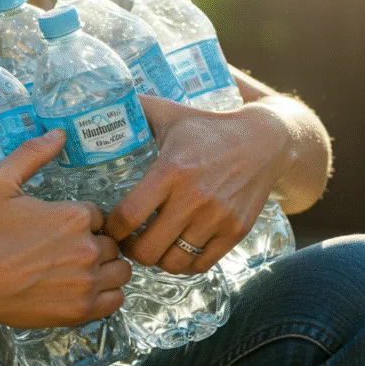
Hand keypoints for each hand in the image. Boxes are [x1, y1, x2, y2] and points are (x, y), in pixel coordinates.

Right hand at [0, 129, 131, 328]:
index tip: (60, 229)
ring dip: (106, 268)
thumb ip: (32, 154)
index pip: (99, 215)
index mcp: (74, 215)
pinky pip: (116, 300)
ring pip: (121, 270)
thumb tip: (60, 132)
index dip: (82, 221)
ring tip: (78, 270)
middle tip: (64, 251)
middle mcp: (87, 248)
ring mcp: (87, 282)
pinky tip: (84, 288)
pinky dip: (106, 294)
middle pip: (113, 242)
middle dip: (94, 243)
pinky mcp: (81, 310)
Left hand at [103, 95, 292, 274]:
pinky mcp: (236, 231)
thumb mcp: (170, 113)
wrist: (263, 141)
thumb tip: (101, 100)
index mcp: (171, 170)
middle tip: (127, 242)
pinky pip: (201, 265)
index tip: (108, 226)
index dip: (112, 228)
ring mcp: (217, 218)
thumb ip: (135, 108)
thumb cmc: (207, 128)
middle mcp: (194, 198)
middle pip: (148, 249)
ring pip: (173, 262)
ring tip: (151, 247)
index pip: (128, 216)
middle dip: (131, 250)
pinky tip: (176, 251)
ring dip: (157, 260)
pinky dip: (184, 265)